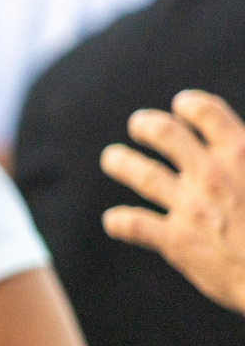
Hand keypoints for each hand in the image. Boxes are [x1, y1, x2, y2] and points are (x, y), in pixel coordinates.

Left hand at [102, 89, 244, 312]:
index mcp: (242, 153)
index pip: (207, 114)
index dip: (191, 106)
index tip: (182, 105)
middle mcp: (211, 174)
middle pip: (164, 134)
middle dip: (148, 125)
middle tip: (139, 125)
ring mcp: (190, 206)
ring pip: (142, 174)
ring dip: (123, 163)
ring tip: (113, 159)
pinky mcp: (177, 240)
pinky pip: (135, 225)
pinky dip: (120, 222)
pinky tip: (114, 221)